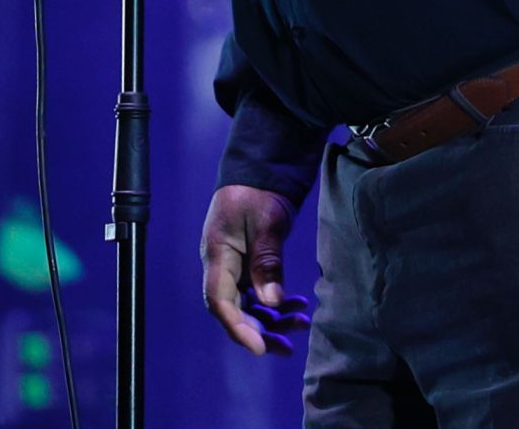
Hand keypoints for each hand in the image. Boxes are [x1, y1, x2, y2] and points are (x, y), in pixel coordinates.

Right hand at [199, 183, 311, 355]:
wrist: (260, 170)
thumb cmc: (258, 192)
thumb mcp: (266, 224)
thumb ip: (267, 262)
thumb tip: (271, 302)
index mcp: (217, 254)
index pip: (220, 301)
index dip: (238, 328)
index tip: (261, 348)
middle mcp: (220, 265)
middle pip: (233, 309)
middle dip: (259, 331)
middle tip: (287, 345)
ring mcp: (232, 266)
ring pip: (248, 305)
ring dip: (272, 319)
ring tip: (301, 322)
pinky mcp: (246, 265)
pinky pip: (257, 293)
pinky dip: (276, 303)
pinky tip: (298, 304)